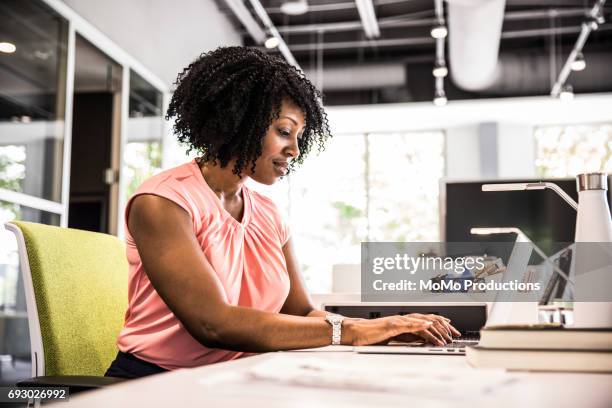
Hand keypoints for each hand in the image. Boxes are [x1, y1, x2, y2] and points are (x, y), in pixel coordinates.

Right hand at [343, 314, 460, 345]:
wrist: (356, 333)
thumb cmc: (371, 335)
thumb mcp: (393, 337)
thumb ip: (406, 336)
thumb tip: (419, 340)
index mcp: (403, 321)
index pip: (425, 319)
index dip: (440, 322)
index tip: (451, 327)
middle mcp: (402, 318)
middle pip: (427, 318)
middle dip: (443, 325)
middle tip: (455, 332)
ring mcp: (397, 320)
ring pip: (420, 321)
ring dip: (435, 327)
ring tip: (446, 333)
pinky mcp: (391, 325)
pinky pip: (408, 324)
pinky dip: (419, 324)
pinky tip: (428, 325)